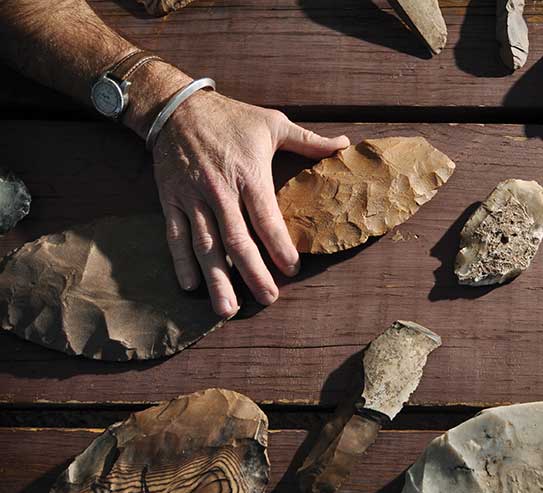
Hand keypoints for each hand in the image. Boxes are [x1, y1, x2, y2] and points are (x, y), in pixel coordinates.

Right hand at [150, 91, 348, 316]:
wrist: (175, 107)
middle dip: (253, 274)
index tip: (292, 270)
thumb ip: (308, 141)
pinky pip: (175, 236)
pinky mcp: (170, 200)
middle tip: (268, 300)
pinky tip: (190, 286)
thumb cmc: (230, 117)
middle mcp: (220, 191)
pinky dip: (181, 262)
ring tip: (228, 309)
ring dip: (217, 279)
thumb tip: (345, 144)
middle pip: (237, 240)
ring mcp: (192, 198)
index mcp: (249, 175)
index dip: (279, 246)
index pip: (266, 219)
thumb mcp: (272, 123)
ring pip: (206, 245)